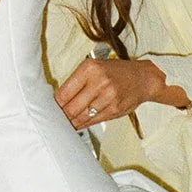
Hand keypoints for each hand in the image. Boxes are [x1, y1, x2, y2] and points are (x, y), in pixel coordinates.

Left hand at [54, 56, 169, 129]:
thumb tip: (58, 100)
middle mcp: (99, 82)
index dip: (54, 104)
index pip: (64, 92)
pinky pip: (92, 121)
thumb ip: (76, 81)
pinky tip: (77, 124)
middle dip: (61, 115)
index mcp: (90, 68)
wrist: (143, 79)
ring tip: (64, 123)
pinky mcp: (114, 110)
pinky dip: (82, 124)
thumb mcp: (94, 67)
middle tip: (54, 119)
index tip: (48, 108)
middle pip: (71, 107)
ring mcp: (108, 98)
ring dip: (70, 122)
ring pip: (81, 117)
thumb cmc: (116, 72)